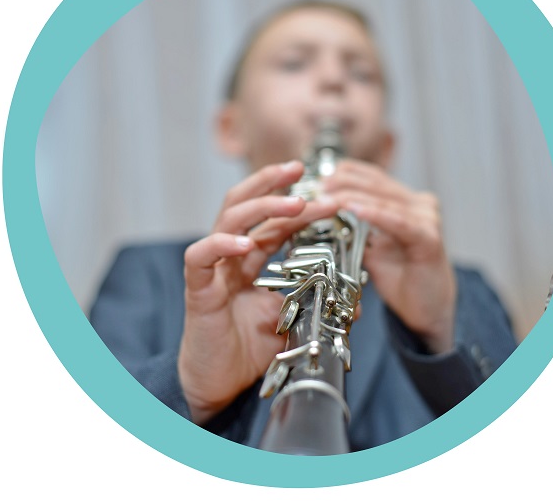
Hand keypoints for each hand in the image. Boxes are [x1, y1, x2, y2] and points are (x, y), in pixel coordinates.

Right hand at [178, 161, 339, 423]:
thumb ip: (314, 302)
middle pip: (245, 203)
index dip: (299, 204)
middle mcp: (232, 256)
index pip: (274, 221)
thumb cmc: (250, 348)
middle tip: (300, 168)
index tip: (328, 195)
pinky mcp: (197, 288)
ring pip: (228, 219)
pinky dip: (221, 244)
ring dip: (262, 205)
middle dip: (272, 182)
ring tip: (294, 202)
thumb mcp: (291, 318)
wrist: (219, 383)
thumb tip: (354, 300)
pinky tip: (245, 241)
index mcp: (252, 260)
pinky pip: (201, 257)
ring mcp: (213, 269)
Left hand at [322, 159, 455, 353]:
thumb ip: (354, 228)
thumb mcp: (370, 247)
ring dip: (353, 198)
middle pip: (376, 184)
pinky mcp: (429, 238)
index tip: (318, 177)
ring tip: (329, 198)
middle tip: (318, 187)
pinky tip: (355, 210)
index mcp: (405, 201)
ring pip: (384, 200)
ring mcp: (427, 218)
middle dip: (343, 184)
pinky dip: (376, 215)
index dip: (345, 173)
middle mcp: (420, 203)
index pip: (373, 176)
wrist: (426, 308)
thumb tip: (321, 214)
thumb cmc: (400, 276)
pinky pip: (399, 222)